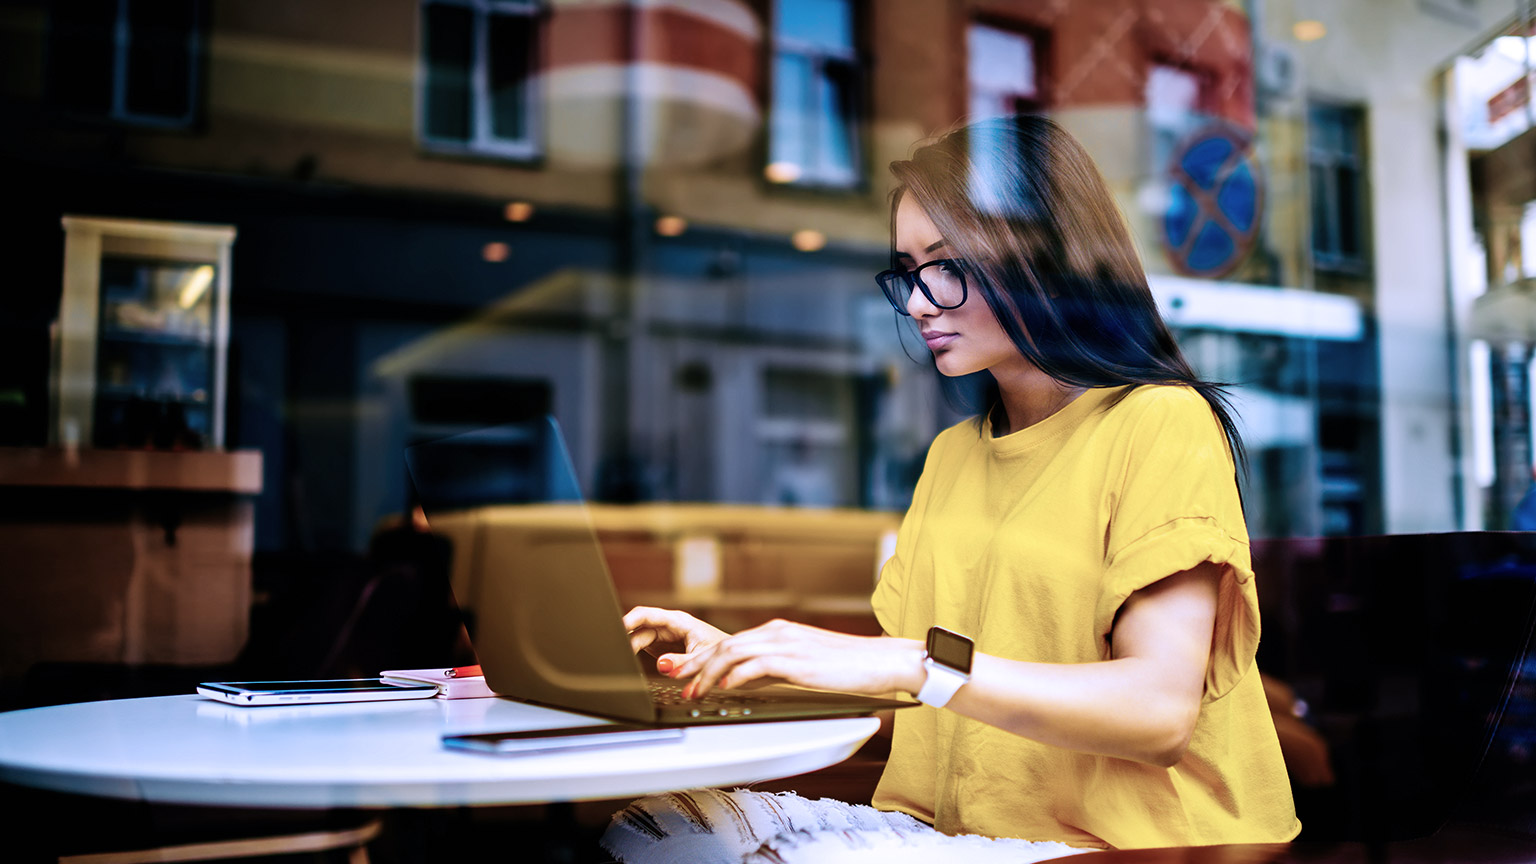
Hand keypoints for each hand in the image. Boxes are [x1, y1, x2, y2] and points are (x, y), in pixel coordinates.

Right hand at [622, 607, 728, 674]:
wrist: (728, 657)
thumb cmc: (720, 650)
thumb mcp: (703, 657)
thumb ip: (683, 661)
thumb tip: (662, 664)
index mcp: (678, 621)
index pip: (647, 614)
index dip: (629, 620)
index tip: (616, 629)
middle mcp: (668, 625)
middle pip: (638, 626)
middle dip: (624, 636)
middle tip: (615, 650)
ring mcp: (662, 634)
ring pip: (637, 637)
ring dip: (628, 647)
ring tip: (621, 660)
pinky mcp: (661, 645)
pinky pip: (642, 645)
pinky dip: (633, 653)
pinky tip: (628, 662)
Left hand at [669, 619, 925, 698]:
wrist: (883, 661)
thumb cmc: (849, 667)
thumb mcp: (803, 666)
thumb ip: (773, 670)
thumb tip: (744, 683)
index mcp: (778, 632)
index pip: (729, 642)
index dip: (701, 657)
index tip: (681, 669)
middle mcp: (778, 633)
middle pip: (724, 644)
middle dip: (693, 662)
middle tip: (671, 674)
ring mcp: (788, 644)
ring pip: (734, 652)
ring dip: (708, 672)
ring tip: (693, 690)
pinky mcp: (799, 660)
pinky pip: (759, 665)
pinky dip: (737, 675)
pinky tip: (725, 687)